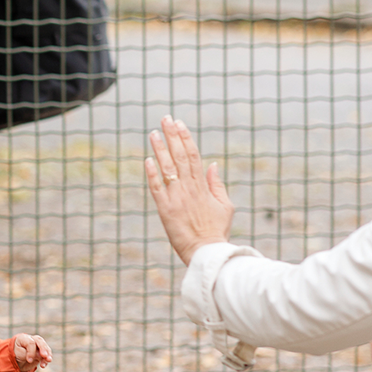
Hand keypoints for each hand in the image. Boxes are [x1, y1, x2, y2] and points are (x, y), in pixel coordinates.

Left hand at [13, 333, 51, 371]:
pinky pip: (47, 354)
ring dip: (48, 354)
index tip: (29, 360)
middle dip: (43, 348)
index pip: (30, 342)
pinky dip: (46, 360)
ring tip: (48, 360)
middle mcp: (32, 339)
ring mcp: (38, 345)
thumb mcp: (19, 354)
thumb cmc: (16, 355)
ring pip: (45, 347)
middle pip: (39, 341)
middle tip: (44, 356)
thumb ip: (29, 353)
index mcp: (24, 338)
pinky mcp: (42, 352)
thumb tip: (40, 355)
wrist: (16, 361)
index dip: (31, 351)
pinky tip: (43, 365)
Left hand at [145, 115, 233, 264]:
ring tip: (153, 133)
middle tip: (165, 118)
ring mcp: (176, 199)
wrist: (207, 253)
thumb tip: (213, 165)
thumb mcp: (225, 206)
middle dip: (172, 136)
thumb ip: (217, 185)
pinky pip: (156, 189)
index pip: (193, 156)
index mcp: (202, 187)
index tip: (180, 123)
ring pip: (167, 169)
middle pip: (179, 157)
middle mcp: (189, 189)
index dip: (186, 138)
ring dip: (159, 149)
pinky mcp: (165, 210)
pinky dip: (151, 174)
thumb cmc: (216, 231)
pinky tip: (147, 160)